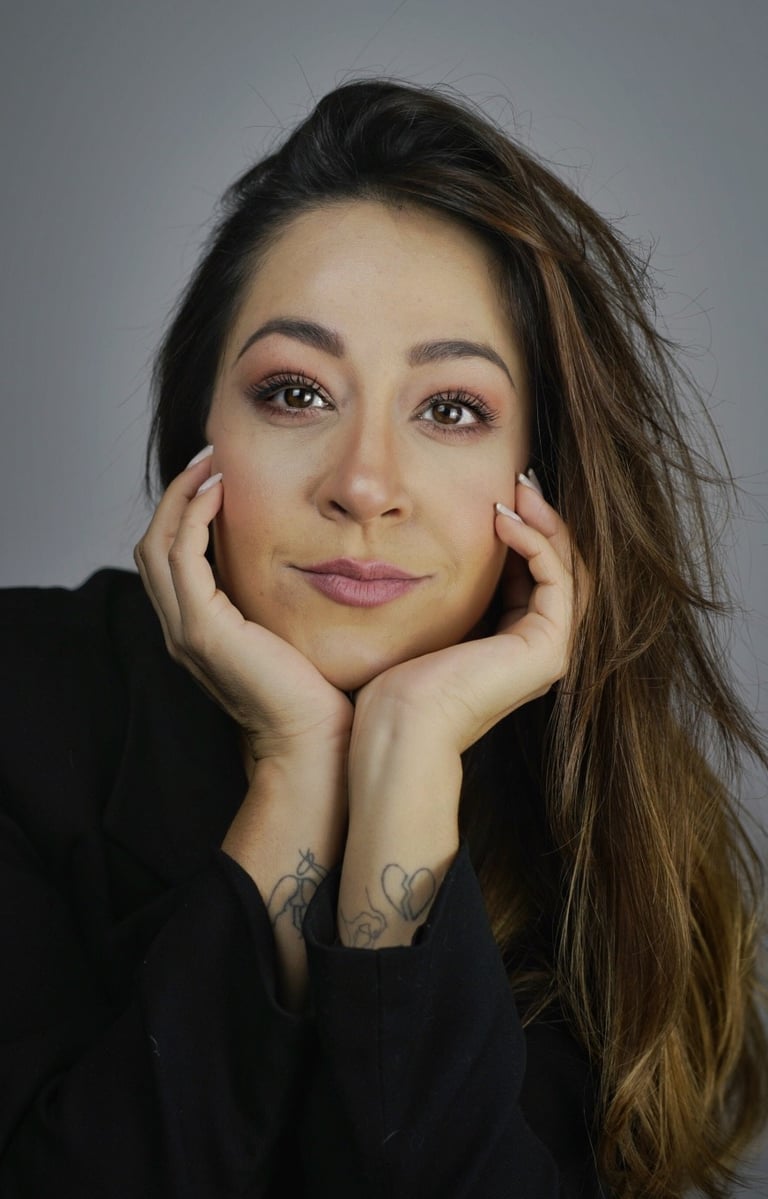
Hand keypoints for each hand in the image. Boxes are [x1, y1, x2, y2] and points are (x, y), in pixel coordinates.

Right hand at [134, 451, 353, 764]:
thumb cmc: (317, 691)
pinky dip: (194, 518)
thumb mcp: (290, 631)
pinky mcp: (203, 631)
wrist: (316, 739)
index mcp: (199, 628)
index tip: (216, 475)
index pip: (171, 557)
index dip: (184, 511)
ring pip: (158, 546)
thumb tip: (304, 555)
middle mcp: (182, 629)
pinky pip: (183, 558)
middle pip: (153, 545)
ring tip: (212, 464)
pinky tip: (221, 492)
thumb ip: (277, 598)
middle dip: (176, 495)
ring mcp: (186, 630)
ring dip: (181, 497)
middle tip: (209, 458)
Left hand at [351, 473, 585, 757]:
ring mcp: (549, 650)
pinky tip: (504, 519)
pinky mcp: (548, 648)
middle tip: (520, 476)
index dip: (524, 528)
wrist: (401, 724)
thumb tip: (431, 540)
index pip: (535, 572)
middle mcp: (539, 647)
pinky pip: (556, 579)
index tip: (500, 490)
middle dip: (542, 517)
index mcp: (513, 642)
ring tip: (519, 486)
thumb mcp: (429, 616)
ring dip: (545, 521)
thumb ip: (449, 586)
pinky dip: (536, 542)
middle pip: (558, 566)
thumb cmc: (398, 680)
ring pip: (566, 568)